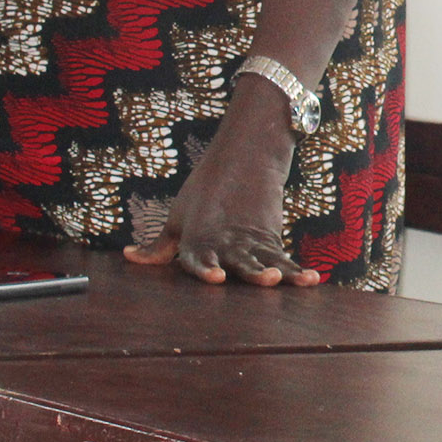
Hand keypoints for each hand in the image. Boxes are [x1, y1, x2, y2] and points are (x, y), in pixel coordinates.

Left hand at [126, 92, 312, 285]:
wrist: (243, 160)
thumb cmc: (203, 194)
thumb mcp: (177, 218)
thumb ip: (158, 246)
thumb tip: (128, 257)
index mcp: (200, 239)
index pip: (200, 260)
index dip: (206, 270)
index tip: (215, 278)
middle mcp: (227, 243)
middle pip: (239, 262)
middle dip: (249, 273)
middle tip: (263, 279)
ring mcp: (252, 241)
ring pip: (265, 261)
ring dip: (275, 272)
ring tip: (281, 279)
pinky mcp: (271, 239)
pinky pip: (285, 259)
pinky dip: (299, 271)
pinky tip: (312, 281)